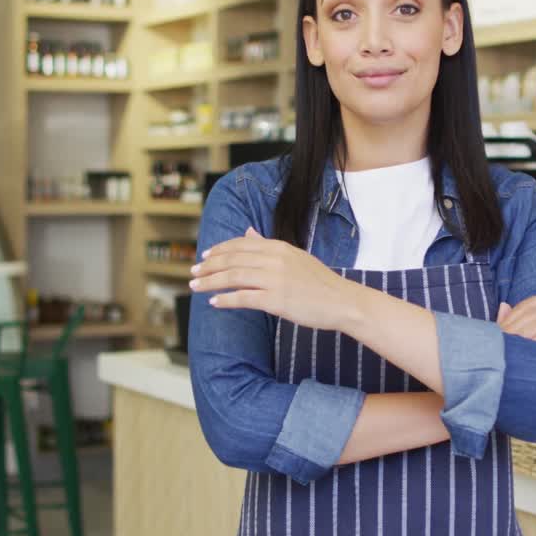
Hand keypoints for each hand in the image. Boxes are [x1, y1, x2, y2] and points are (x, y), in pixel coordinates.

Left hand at [190, 227, 358, 331]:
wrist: (342, 301)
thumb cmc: (319, 282)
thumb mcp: (294, 257)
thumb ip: (268, 245)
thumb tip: (248, 232)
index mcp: (278, 247)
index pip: (240, 244)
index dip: (218, 250)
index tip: (204, 257)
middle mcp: (274, 259)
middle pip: (232, 259)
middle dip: (208, 266)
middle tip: (192, 273)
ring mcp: (275, 279)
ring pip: (233, 277)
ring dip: (210, 282)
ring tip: (195, 287)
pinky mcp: (276, 300)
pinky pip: (243, 298)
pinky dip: (225, 300)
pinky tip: (214, 303)